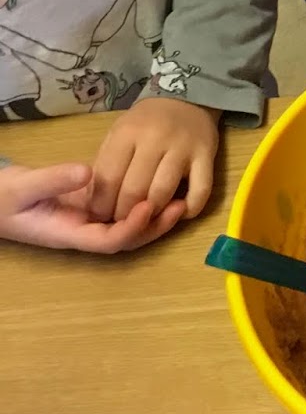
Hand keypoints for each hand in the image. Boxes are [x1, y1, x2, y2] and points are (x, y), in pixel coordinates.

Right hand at [0, 162, 184, 252]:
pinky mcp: (90, 204)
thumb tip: (87, 172)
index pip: (107, 241)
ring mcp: (88, 218)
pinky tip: (160, 183)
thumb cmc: (2, 197)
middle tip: (179, 206)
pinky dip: (140, 200)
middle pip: (126, 238)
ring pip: (126, 224)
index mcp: (68, 234)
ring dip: (153, 215)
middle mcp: (83, 230)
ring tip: (180, 198)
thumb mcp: (23, 187)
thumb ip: (53, 180)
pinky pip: (120, 207)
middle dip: (153, 227)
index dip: (130, 228)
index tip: (148, 207)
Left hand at [90, 98, 219, 222]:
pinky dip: (189, 209)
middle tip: (121, 223)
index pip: (108, 177)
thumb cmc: (147, 122)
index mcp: (127, 133)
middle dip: (123, 215)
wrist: (186, 98)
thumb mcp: (120, 133)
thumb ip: (108, 163)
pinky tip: (179, 212)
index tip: (100, 215)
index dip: (101, 203)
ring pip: (163, 193)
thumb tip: (96, 202)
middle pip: (134, 190)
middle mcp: (155, 139)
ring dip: (151, 215)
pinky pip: (200, 191)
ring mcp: (183, 148)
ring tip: (145, 220)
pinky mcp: (207, 155)